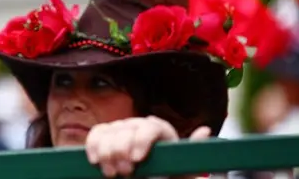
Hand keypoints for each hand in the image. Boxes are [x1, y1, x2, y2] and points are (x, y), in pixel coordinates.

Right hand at [85, 116, 210, 177]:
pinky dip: (93, 147)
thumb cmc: (166, 177)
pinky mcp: (103, 135)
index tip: (137, 159)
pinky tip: (96, 162)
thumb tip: (205, 130)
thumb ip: (191, 156)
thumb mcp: (181, 172)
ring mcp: (119, 128)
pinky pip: (95, 134)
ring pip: (108, 132)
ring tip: (112, 173)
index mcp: (160, 131)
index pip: (150, 126)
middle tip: (125, 173)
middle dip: (122, 151)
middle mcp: (138, 125)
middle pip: (126, 129)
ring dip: (106, 153)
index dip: (141, 140)